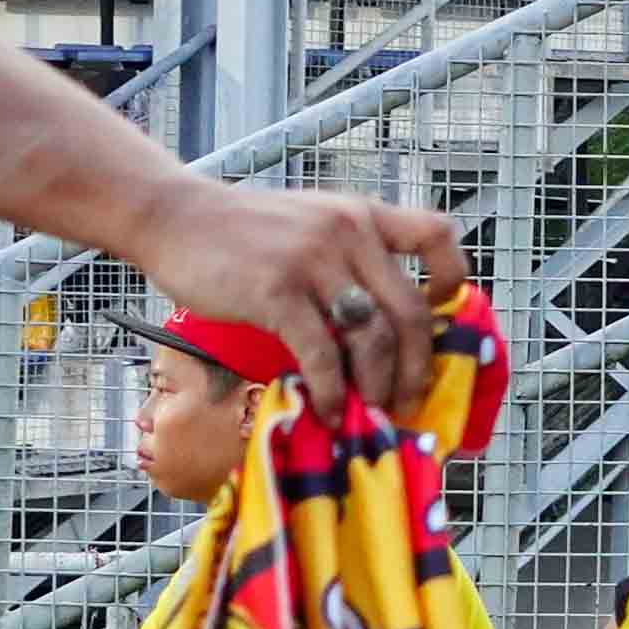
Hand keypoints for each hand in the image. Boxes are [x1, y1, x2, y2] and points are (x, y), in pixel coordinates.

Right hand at [137, 182, 462, 408]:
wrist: (176, 218)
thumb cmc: (241, 231)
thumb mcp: (309, 224)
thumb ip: (348, 259)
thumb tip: (378, 327)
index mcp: (361, 215)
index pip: (436, 233)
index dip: (452, 277)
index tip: (438, 313)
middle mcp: (348, 232)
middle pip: (410, 310)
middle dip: (416, 366)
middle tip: (408, 399)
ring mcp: (313, 261)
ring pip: (372, 337)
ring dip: (378, 386)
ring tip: (370, 412)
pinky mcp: (277, 292)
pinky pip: (322, 353)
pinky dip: (332, 391)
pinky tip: (329, 411)